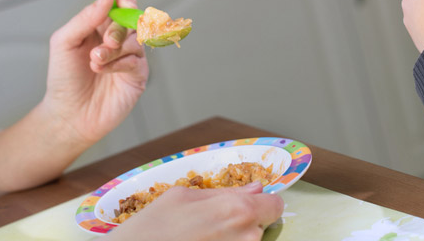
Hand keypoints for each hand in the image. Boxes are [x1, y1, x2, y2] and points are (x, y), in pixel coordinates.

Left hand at [0, 0, 148, 200]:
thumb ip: (86, 17)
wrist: (68, 114)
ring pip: (136, 39)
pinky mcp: (139, 74)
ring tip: (95, 62)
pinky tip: (102, 71)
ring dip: (114, 49)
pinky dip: (118, 64)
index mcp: (102, 22)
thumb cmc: (64, 78)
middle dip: (118, 28)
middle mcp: (120, 36)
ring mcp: (132, 55)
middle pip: (134, 17)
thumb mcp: (65, 41)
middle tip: (105, 42)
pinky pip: (137, 60)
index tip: (123, 3)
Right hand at [107, 182, 283, 240]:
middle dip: (244, 223)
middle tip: (212, 226)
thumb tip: (255, 188)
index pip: (275, 205)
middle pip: (261, 226)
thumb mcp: (182, 197)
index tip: (250, 206)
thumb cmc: (149, 230)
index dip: (262, 203)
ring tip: (201, 238)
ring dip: (232, 239)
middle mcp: (246, 236)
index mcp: (237, 209)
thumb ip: (224, 192)